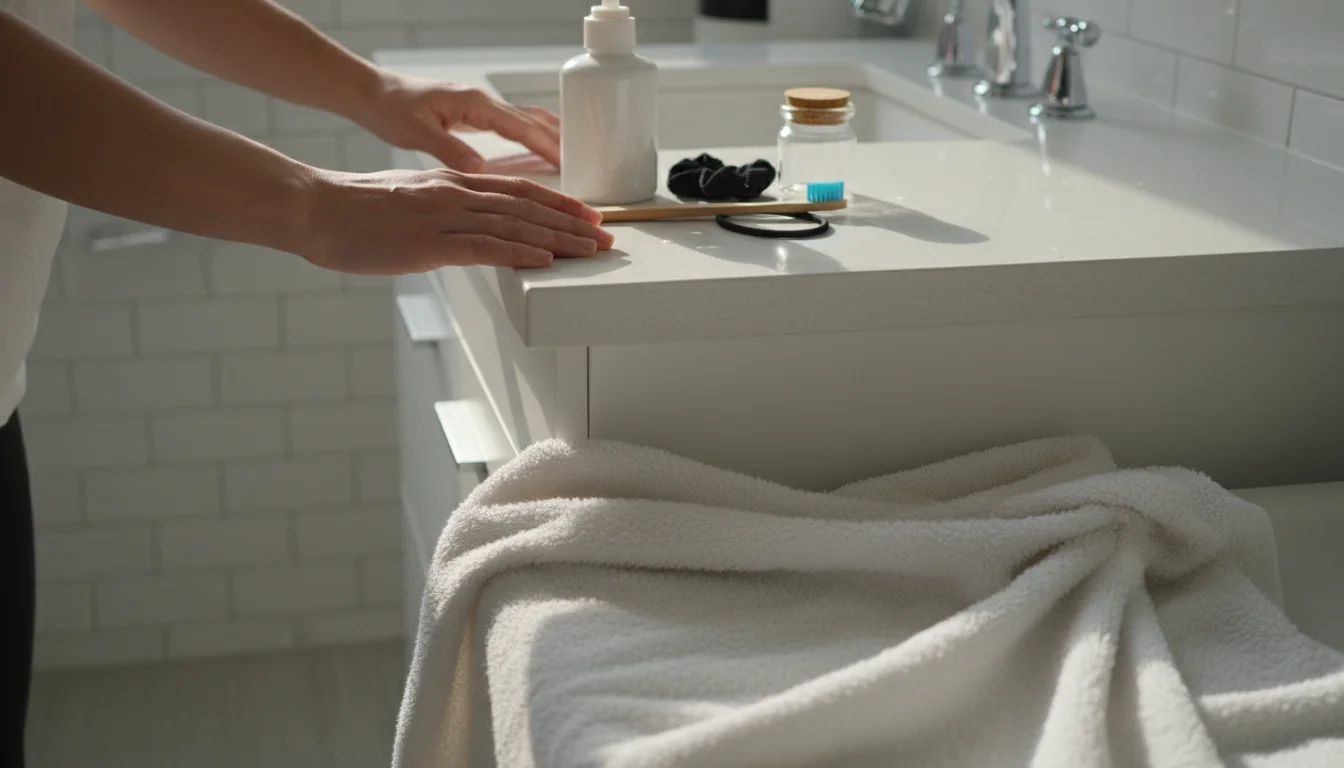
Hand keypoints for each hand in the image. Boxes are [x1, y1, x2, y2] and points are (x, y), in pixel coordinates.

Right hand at [298, 168, 613, 272]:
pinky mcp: (428, 243)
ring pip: (514, 225)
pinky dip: (519, 253)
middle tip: (605, 235)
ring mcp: (443, 217)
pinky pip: (483, 247)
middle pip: (527, 206)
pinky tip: (545, 260)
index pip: (518, 190)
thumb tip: (467, 231)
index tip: (586, 214)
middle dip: (570, 223)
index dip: (557, 203)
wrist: (315, 208)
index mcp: (452, 183)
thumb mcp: (410, 201)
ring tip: (589, 250)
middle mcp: (455, 194)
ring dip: (557, 239)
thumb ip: (444, 212)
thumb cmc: (356, 210)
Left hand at [354, 71, 559, 172]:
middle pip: (534, 121)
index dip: (547, 146)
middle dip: (562, 141)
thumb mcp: (416, 133)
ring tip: (578, 156)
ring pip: (529, 119)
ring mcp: (482, 106)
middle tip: (587, 165)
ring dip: (554, 136)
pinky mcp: (477, 114)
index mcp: (474, 104)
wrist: (373, 93)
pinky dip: (536, 134)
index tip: (569, 164)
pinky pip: (516, 124)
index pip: (521, 127)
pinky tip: (545, 146)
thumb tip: (480, 168)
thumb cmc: (390, 109)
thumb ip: (449, 149)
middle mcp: (483, 102)